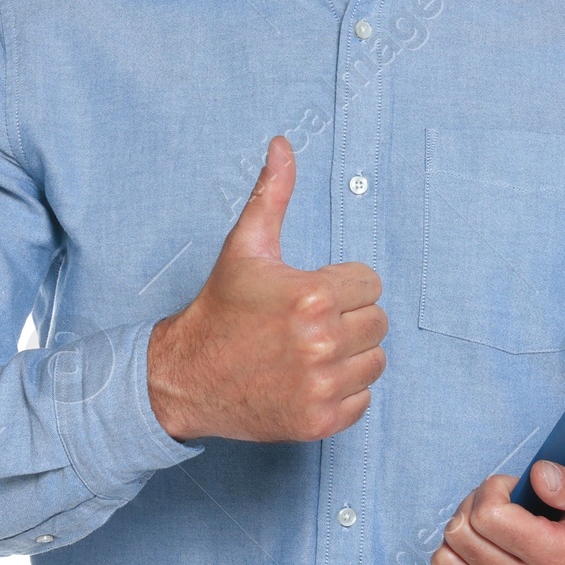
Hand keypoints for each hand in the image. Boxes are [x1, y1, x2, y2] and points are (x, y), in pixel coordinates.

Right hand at [147, 137, 387, 443]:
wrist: (186, 376)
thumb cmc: (221, 309)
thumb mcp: (245, 246)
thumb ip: (272, 193)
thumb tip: (283, 143)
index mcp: (312, 295)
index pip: (370, 284)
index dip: (341, 286)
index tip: (308, 295)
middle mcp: (321, 342)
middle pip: (378, 322)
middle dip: (348, 319)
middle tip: (306, 324)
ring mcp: (322, 386)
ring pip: (375, 361)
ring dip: (350, 356)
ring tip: (309, 351)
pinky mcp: (320, 421)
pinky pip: (364, 400)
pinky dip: (343, 392)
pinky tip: (309, 379)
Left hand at [427, 462, 564, 564]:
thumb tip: (537, 475)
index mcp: (552, 557)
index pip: (487, 516)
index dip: (493, 489)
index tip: (514, 488)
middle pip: (460, 535)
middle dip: (474, 505)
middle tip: (501, 503)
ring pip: (445, 563)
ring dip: (459, 536)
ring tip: (488, 528)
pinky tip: (472, 556)